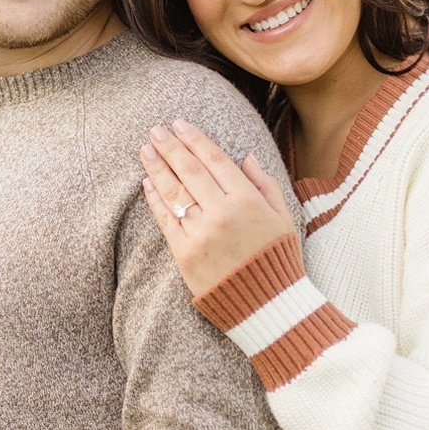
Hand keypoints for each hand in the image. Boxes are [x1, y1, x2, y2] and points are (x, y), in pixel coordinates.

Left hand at [140, 118, 298, 297]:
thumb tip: (245, 157)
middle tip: (155, 130)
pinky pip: (165, 220)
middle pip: (189, 171)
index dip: (194, 139)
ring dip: (156, 169)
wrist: (267, 305)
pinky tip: (147, 183)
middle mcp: (221, 213)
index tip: (179, 124)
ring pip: (173, 193)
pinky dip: (155, 200)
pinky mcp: (184, 253)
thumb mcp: (283, 217)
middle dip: (170, 147)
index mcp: (248, 200)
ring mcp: (200, 233)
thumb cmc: (277, 258)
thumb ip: (264, 184)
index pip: (215, 160)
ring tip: (145, 150)